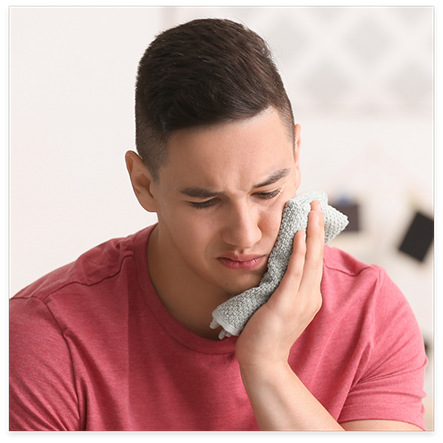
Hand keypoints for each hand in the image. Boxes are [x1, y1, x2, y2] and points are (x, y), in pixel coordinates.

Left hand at [236, 200, 324, 371]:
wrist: (262, 361)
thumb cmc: (266, 332)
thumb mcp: (279, 304)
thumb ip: (283, 286)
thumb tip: (278, 265)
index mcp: (309, 296)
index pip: (314, 261)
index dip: (315, 238)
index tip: (313, 217)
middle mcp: (310, 296)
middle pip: (317, 255)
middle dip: (317, 228)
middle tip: (316, 204)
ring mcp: (300, 300)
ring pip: (310, 260)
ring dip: (312, 233)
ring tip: (312, 211)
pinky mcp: (286, 304)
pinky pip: (294, 274)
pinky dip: (298, 253)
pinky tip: (299, 235)